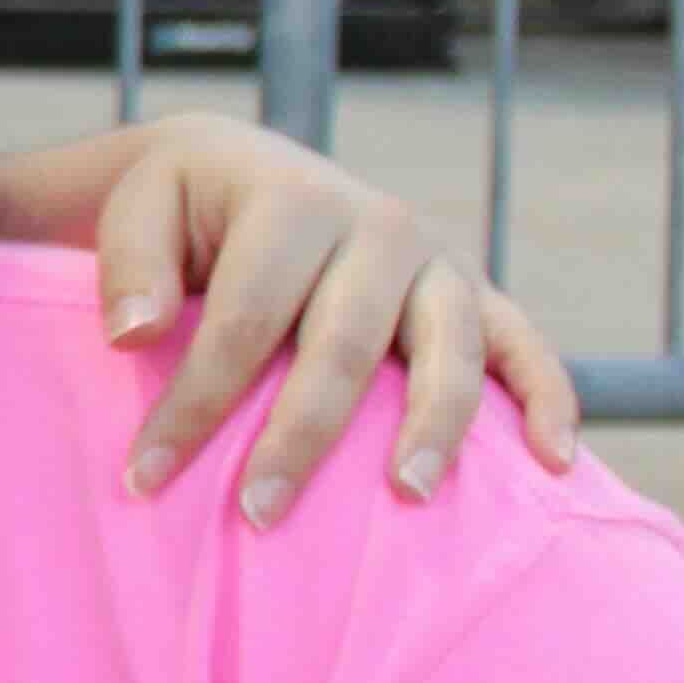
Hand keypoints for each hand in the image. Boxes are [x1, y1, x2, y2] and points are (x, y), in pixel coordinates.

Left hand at [93, 117, 578, 521]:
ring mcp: (438, 260)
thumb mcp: (137, 210)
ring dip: (431, 427)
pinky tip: (553, 460)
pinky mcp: (475, 292)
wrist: (242, 168)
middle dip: (299, 438)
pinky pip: (524, 344)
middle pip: (343, 346)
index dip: (195, 403)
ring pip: (447, 350)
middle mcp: (379, 225)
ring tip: (404, 496)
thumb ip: (129, 266)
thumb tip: (135, 334)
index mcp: (293, 201)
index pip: (244, 319)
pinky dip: (549, 397)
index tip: (143, 476)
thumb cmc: (182, 209)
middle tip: (257, 515)